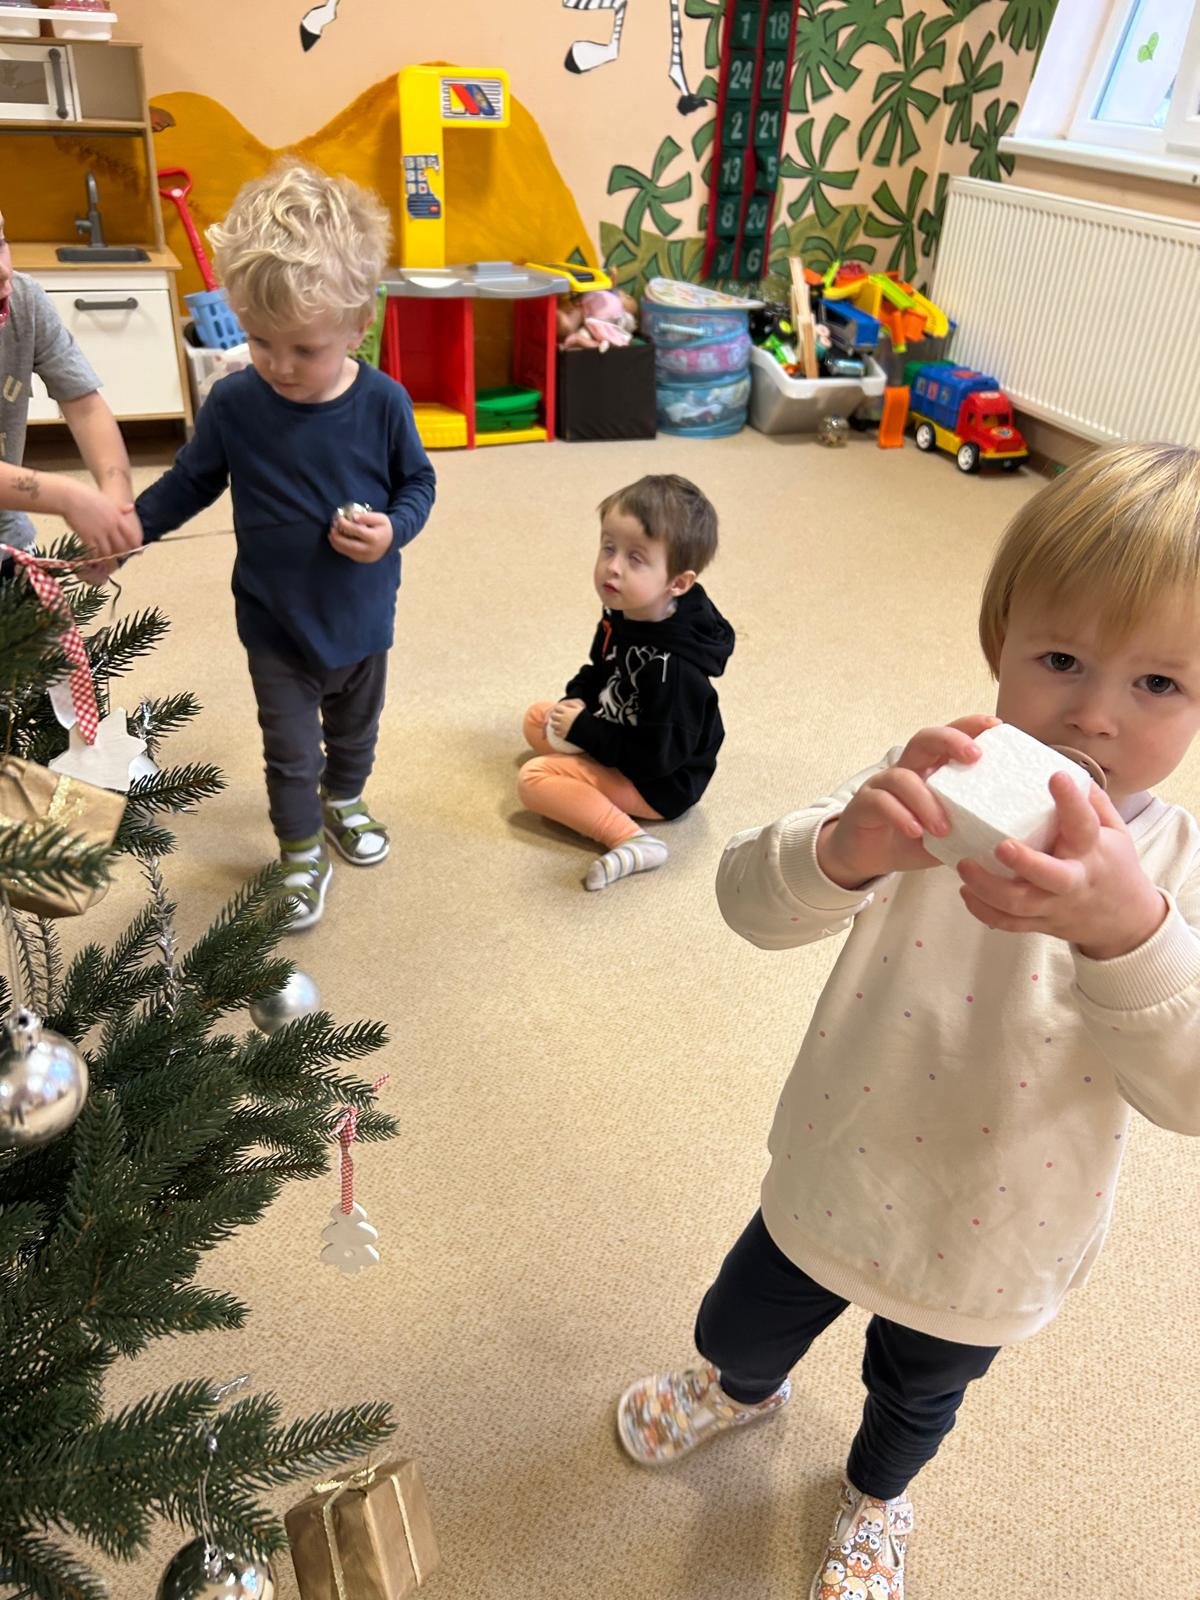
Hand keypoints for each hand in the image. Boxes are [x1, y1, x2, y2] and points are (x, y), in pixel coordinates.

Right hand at [78, 496, 140, 585]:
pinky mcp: (88, 536)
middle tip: (117, 561)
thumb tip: (131, 507)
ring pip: (108, 551)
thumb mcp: (107, 501)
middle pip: (120, 546)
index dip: (134, 546)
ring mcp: (99, 531)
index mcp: (117, 517)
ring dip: (106, 559)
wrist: (70, 497)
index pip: (131, 535)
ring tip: (104, 563)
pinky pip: (94, 552)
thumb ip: (119, 508)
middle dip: (120, 555)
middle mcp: (111, 525)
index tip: (137, 553)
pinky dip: (94, 557)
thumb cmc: (87, 497)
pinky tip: (92, 559)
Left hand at [328, 508, 392, 563]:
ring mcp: (365, 556)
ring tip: (331, 534)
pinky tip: (336, 541)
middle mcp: (370, 549)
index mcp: (374, 538)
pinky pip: (348, 554)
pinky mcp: (362, 560)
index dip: (345, 524)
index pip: (356, 531)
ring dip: (336, 543)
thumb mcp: (380, 518)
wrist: (391, 542)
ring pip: (347, 551)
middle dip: (338, 537)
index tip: (339, 518)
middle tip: (332, 528)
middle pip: (350, 544)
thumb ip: (367, 517)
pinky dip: (340, 548)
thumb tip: (353, 516)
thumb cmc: (384, 528)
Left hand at [548, 698, 583, 737]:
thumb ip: (574, 704)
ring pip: (553, 724)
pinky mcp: (563, 735)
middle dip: (555, 716)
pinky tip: (561, 730)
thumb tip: (568, 702)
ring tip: (559, 724)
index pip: (557, 708)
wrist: (589, 731)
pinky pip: (555, 732)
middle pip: (553, 716)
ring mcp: (562, 727)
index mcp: (567, 712)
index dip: (558, 709)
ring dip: (555, 724)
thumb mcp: (581, 709)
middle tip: (558, 718)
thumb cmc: (586, 719)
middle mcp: (563, 719)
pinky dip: (557, 731)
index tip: (560, 711)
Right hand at [818, 715, 1001, 888]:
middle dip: (950, 741)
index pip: (949, 739)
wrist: (866, 857)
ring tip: (944, 829)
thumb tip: (1014, 835)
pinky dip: (900, 815)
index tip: (996, 724)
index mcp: (929, 771)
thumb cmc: (911, 840)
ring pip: (902, 777)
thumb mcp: (949, 835)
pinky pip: (881, 802)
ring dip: (926, 800)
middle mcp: (906, 770)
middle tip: (974, 756)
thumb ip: (972, 829)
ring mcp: (882, 785)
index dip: (969, 726)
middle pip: (924, 740)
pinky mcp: (863, 805)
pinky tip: (915, 832)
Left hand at [956, 773, 1166, 957]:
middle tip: (1000, 845)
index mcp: (1094, 852)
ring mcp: (1056, 906)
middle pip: (1051, 877)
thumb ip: (1094, 803)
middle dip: (1025, 863)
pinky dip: (984, 911)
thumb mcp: (1116, 832)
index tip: (1055, 777)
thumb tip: (1070, 770)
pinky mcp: (1041, 923)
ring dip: (988, 887)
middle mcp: (1074, 881)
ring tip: (964, 865)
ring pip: (1019, 904)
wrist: (1127, 921)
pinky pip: (1009, 924)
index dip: (1071, 802)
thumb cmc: (1116, 867)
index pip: (1084, 825)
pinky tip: (966, 892)